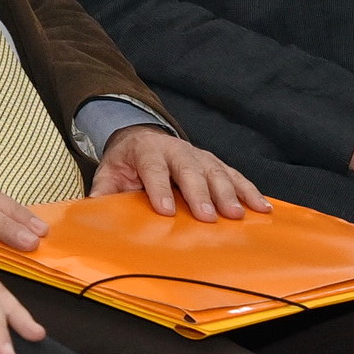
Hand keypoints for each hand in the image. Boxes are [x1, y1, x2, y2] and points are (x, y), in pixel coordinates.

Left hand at [90, 124, 270, 221]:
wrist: (141, 136)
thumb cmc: (126, 162)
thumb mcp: (108, 173)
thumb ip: (102, 191)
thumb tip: (91, 213)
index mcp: (146, 151)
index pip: (153, 168)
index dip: (159, 188)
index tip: (166, 210)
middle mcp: (175, 149)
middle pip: (189, 169)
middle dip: (200, 193)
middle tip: (208, 217)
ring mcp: (198, 155)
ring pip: (215, 171)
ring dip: (229, 193)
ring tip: (238, 215)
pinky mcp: (213, 163)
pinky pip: (234, 176)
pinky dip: (249, 190)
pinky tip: (262, 207)